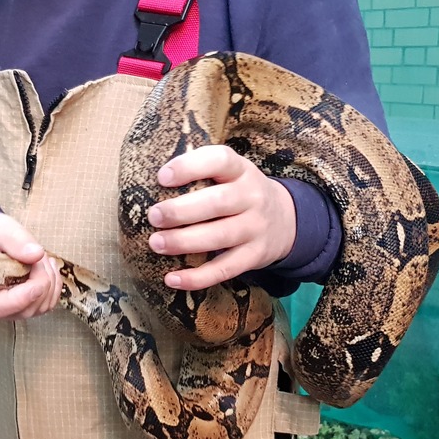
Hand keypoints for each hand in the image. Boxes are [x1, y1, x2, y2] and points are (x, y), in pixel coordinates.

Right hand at [0, 212, 61, 320]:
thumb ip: (14, 240)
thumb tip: (37, 254)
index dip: (22, 298)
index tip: (39, 279)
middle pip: (25, 309)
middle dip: (42, 282)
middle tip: (40, 255)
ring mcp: (9, 308)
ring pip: (40, 307)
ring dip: (50, 282)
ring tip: (43, 258)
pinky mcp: (22, 305)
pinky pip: (46, 304)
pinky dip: (53, 286)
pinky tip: (48, 267)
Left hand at [147, 145, 296, 289]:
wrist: (286, 221)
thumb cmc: (240, 194)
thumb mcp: (231, 175)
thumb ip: (202, 173)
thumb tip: (151, 184)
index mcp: (242, 170)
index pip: (220, 160)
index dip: (190, 167)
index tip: (162, 177)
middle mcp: (253, 197)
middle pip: (218, 202)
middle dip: (181, 210)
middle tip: (153, 216)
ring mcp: (256, 228)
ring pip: (220, 237)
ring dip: (184, 242)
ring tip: (156, 243)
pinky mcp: (254, 256)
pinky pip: (224, 270)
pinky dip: (197, 278)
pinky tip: (172, 279)